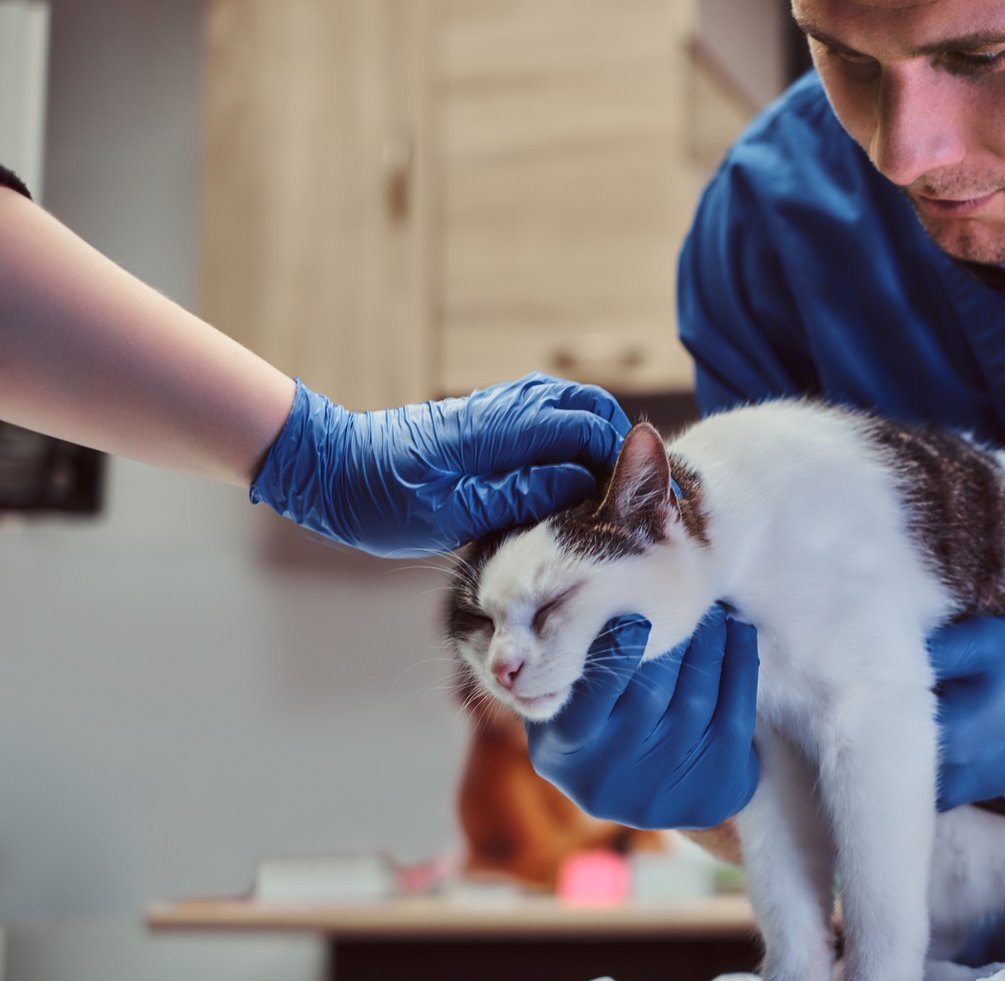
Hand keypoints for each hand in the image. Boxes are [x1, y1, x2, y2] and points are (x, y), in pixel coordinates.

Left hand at [249, 374, 629, 557]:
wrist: (330, 470)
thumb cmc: (383, 500)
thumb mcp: (454, 513)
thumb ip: (522, 495)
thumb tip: (583, 484)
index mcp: (500, 428)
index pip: (588, 428)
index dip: (621, 462)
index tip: (638, 502)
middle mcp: (506, 406)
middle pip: (590, 406)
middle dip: (618, 445)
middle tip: (629, 495)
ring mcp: (498, 405)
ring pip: (573, 405)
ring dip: (597, 440)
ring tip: (606, 488)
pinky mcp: (488, 416)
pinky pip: (549, 414)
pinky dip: (574, 438)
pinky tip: (571, 478)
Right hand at [526, 605, 760, 829]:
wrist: (654, 778)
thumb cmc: (601, 710)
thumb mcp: (568, 689)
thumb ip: (572, 655)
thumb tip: (591, 605)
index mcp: (560, 754)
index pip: (585, 708)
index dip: (615, 660)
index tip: (636, 618)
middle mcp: (606, 783)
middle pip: (649, 697)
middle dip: (673, 641)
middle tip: (686, 602)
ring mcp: (661, 796)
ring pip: (695, 702)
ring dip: (709, 646)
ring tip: (713, 615)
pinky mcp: (711, 796)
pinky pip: (735, 718)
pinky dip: (740, 666)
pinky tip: (739, 634)